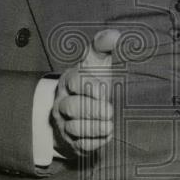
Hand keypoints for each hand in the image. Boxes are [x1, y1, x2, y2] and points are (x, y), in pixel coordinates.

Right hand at [50, 29, 119, 157]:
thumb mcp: (96, 63)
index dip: (89, 86)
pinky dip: (93, 142)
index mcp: (70, 80)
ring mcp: (65, 123)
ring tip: (109, 125)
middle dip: (92, 110)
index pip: (75, 82)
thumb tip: (115, 35)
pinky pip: (79, 145)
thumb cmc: (93, 80)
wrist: (82, 107)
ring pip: (74, 128)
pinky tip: (105, 136)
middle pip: (72, 107)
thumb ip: (103, 46)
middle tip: (109, 111)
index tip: (103, 89)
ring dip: (94, 128)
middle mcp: (64, 102)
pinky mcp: (73, 141)